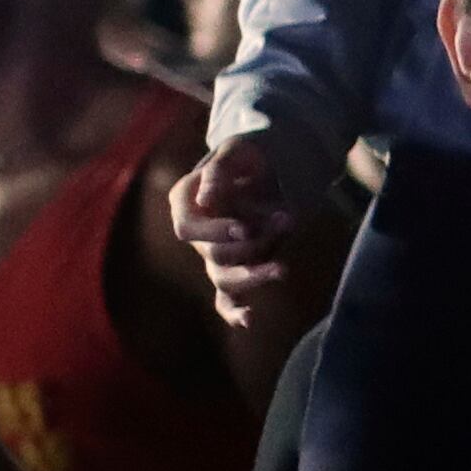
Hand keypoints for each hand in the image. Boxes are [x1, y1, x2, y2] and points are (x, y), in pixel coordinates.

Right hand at [168, 136, 304, 326]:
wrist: (270, 164)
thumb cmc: (249, 154)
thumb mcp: (237, 150)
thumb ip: (220, 170)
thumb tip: (206, 198)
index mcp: (185, 201)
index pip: (186, 228)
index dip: (214, 232)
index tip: (244, 228)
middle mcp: (197, 232)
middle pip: (213, 254)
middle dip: (251, 244)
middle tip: (285, 220)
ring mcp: (214, 252)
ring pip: (223, 278)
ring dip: (254, 274)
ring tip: (282, 268)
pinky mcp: (235, 266)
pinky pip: (225, 298)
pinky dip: (233, 311)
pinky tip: (248, 319)